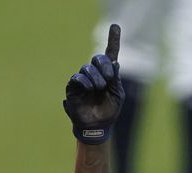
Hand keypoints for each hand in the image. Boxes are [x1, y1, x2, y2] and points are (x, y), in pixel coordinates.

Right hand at [63, 24, 124, 144]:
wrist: (97, 126)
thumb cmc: (109, 112)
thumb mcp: (117, 94)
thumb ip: (116, 78)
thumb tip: (115, 61)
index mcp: (108, 75)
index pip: (110, 54)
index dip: (113, 40)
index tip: (115, 26)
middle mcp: (95, 74)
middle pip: (97, 58)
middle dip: (104, 65)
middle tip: (109, 78)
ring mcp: (83, 80)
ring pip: (87, 68)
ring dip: (96, 78)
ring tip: (99, 89)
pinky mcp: (73, 87)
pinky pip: (77, 78)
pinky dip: (85, 82)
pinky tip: (90, 90)